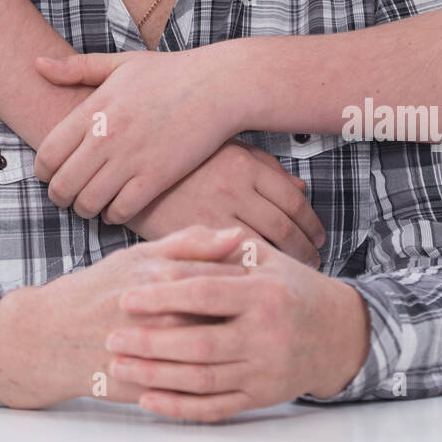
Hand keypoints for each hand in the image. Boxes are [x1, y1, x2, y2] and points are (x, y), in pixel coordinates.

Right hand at [0, 226, 249, 409]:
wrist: (48, 336)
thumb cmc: (96, 290)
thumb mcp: (138, 257)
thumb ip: (189, 243)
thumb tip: (237, 236)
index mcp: (160, 278)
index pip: (223, 282)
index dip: (251, 286)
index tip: (270, 286)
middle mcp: (157, 314)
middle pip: (221, 321)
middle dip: (248, 322)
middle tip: (269, 320)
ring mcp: (149, 352)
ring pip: (209, 358)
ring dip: (233, 354)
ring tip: (249, 348)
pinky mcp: (143, 385)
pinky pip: (188, 392)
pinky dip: (210, 387)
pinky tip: (226, 379)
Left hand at [33, 49, 236, 222]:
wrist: (218, 86)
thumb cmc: (169, 73)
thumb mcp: (120, 64)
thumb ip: (76, 68)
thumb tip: (37, 64)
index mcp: (94, 109)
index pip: (47, 153)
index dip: (42, 171)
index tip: (50, 174)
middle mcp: (107, 136)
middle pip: (62, 185)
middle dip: (59, 196)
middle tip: (67, 196)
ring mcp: (131, 158)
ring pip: (88, 203)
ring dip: (84, 209)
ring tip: (90, 204)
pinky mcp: (157, 177)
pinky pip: (120, 211)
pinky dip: (113, 215)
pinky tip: (117, 207)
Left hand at [106, 232, 371, 421]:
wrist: (338, 334)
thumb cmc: (291, 288)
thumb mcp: (265, 257)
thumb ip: (222, 248)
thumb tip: (180, 243)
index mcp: (265, 294)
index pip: (206, 294)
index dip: (164, 296)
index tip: (128, 296)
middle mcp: (267, 335)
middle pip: (200, 343)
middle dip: (151, 343)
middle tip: (111, 338)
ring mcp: (264, 372)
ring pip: (203, 379)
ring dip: (156, 377)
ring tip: (119, 367)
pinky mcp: (261, 398)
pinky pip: (215, 408)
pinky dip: (179, 407)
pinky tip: (148, 399)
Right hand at [125, 139, 326, 268]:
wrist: (122, 172)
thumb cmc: (179, 162)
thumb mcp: (222, 152)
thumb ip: (263, 168)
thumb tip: (300, 188)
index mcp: (244, 166)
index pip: (294, 202)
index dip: (312, 225)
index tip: (318, 239)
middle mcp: (233, 190)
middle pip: (286, 229)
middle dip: (306, 250)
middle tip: (314, 262)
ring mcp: (212, 217)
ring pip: (264, 251)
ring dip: (284, 267)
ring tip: (290, 280)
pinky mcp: (191, 243)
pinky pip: (231, 266)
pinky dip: (251, 279)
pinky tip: (256, 289)